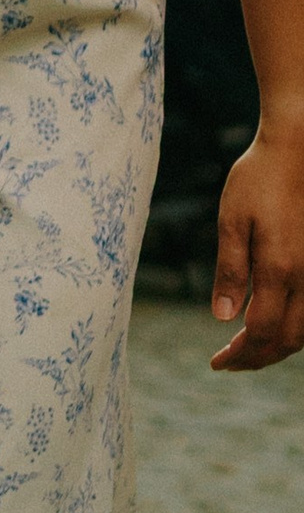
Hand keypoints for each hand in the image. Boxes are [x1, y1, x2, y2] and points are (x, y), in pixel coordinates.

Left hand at [210, 120, 303, 366]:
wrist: (297, 148)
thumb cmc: (259, 179)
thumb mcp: (232, 221)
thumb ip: (231, 271)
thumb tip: (223, 318)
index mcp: (280, 268)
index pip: (262, 332)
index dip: (240, 355)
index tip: (217, 363)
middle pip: (288, 339)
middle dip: (258, 358)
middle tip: (229, 363)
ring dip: (279, 347)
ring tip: (249, 350)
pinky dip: (296, 327)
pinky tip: (276, 323)